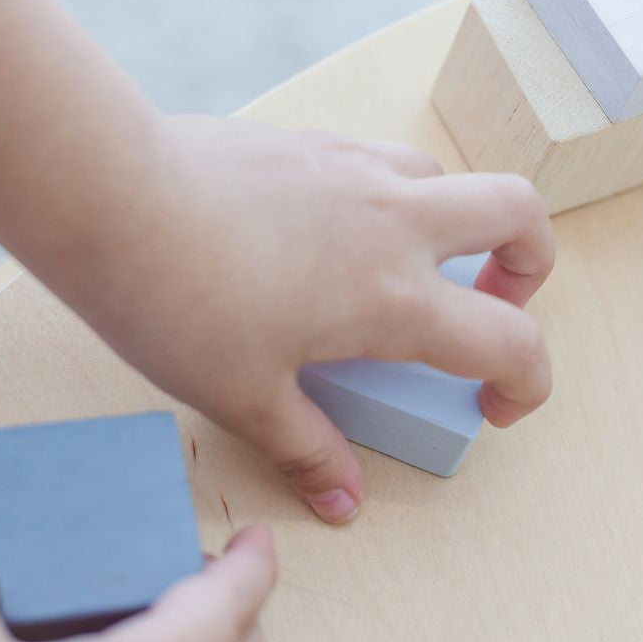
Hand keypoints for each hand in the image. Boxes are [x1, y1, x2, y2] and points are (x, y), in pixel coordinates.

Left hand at [66, 116, 554, 523]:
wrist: (112, 198)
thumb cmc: (177, 302)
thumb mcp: (244, 395)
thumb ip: (308, 448)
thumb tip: (343, 502)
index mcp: (395, 297)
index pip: (512, 341)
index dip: (527, 383)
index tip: (493, 407)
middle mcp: (396, 221)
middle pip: (521, 211)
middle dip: (530, 260)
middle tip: (490, 302)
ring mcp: (356, 168)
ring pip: (449, 178)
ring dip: (458, 223)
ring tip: (407, 268)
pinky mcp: (312, 139)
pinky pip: (384, 160)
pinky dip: (394, 196)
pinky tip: (337, 232)